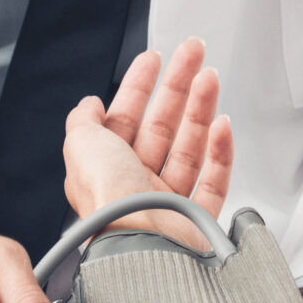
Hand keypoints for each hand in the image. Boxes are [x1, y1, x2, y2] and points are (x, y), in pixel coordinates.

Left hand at [64, 37, 233, 246]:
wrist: (142, 247)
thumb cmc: (110, 202)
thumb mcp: (80, 147)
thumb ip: (82, 121)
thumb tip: (88, 104)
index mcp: (106, 170)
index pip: (125, 118)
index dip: (139, 85)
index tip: (155, 58)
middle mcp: (136, 186)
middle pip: (162, 126)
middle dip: (178, 85)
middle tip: (193, 54)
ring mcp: (168, 202)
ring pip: (189, 147)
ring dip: (201, 109)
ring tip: (211, 78)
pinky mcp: (197, 219)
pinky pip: (214, 180)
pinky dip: (220, 152)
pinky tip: (222, 126)